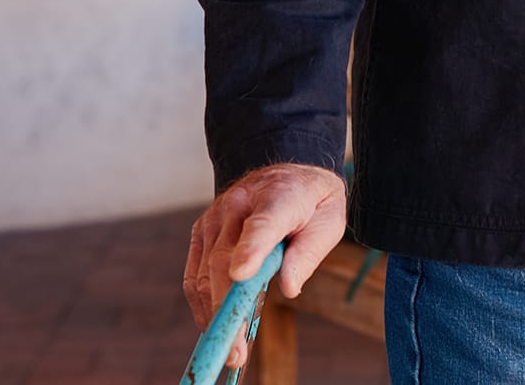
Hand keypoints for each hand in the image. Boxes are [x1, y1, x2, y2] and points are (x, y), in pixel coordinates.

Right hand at [183, 162, 346, 370]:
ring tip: (230, 350)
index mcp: (280, 196)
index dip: (251, 249)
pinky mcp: (202, 230)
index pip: (263, 223)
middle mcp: (241, 201)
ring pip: (205, 270)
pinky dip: (202, 303)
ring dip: (212, 314)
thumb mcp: (328, 222)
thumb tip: (289, 287)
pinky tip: (216, 325)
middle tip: (237, 351)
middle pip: (225, 257)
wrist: (290, 173)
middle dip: (228, 307)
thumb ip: (309, 252)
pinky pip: (195, 273)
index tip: (242, 275)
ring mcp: (216, 215)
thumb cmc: (312, 204)